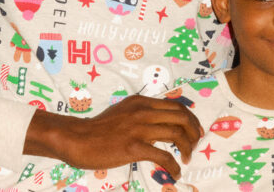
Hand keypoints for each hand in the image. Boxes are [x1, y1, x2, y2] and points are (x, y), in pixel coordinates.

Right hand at [24, 94, 202, 177]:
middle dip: (194, 132)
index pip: (177, 106)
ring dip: (187, 148)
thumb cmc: (99, 129)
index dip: (191, 119)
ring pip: (177, 134)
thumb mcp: (124, 111)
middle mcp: (144, 111)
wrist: (77, 138)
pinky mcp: (134, 147)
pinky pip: (164, 156)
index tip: (195, 131)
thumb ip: (143, 113)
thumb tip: (163, 122)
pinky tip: (175, 172)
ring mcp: (139, 128)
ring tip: (186, 159)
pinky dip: (174, 165)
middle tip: (196, 144)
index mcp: (142, 102)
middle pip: (182, 117)